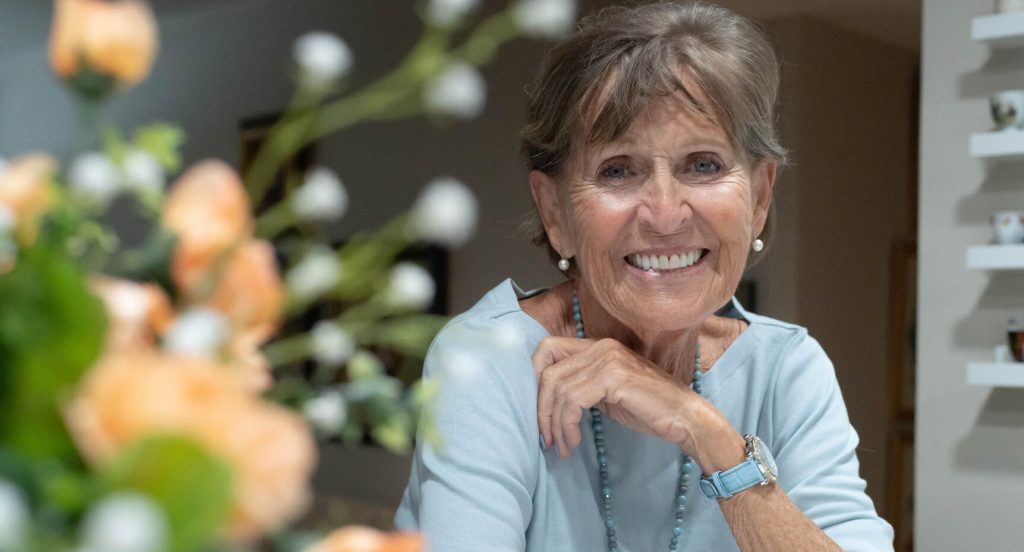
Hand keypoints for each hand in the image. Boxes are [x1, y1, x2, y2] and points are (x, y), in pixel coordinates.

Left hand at [532, 336, 707, 459]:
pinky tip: (573, 442)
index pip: (547, 349)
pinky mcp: (612, 377)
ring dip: (554, 423)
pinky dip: (567, 425)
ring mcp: (607, 359)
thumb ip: (581, 386)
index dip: (533, 378)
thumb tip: (547, 399)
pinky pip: (573, 401)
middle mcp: (600, 346)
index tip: (538, 410)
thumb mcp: (606, 392)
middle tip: (546, 437)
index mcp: (597, 346)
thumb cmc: (648, 408)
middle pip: (547, 370)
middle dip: (540, 408)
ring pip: (558, 389)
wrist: (684, 417)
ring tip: (561, 446)